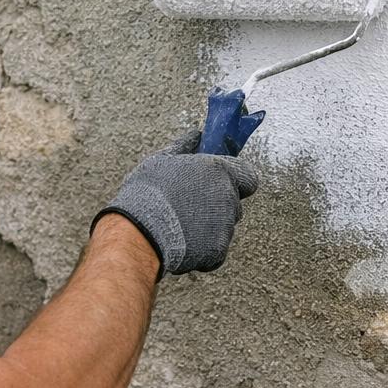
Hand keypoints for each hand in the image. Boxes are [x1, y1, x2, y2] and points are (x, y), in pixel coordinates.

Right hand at [93, 131, 260, 276]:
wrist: (139, 232)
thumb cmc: (148, 193)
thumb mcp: (161, 160)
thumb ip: (185, 146)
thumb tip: (196, 136)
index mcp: (219, 172)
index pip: (248, 176)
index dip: (236, 180)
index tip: (219, 182)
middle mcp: (228, 198)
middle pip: (234, 202)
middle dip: (217, 204)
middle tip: (189, 205)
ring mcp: (225, 227)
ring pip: (224, 226)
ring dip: (208, 226)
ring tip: (179, 224)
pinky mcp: (218, 251)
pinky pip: (215, 249)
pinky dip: (202, 248)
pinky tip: (180, 241)